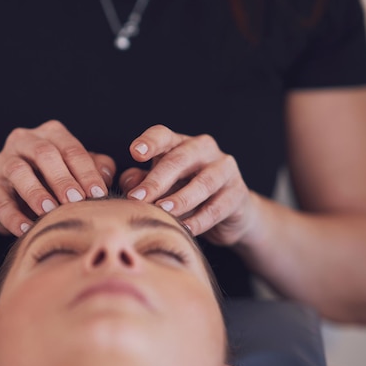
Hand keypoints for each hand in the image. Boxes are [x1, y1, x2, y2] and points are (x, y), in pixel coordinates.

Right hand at [0, 120, 114, 235]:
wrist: (11, 197)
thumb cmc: (53, 182)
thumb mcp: (76, 172)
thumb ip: (95, 168)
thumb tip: (107, 174)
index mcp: (51, 134)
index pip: (71, 149)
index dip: (86, 171)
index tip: (98, 194)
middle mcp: (25, 140)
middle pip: (44, 153)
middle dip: (62, 178)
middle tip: (76, 200)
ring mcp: (3, 160)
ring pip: (17, 170)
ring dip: (35, 192)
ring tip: (49, 211)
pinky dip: (12, 216)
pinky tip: (26, 230)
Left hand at [119, 124, 256, 245]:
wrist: (226, 214)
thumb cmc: (183, 193)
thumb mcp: (160, 186)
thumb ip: (140, 181)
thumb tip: (128, 184)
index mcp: (179, 143)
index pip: (163, 135)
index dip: (150, 142)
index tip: (135, 153)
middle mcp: (204, 150)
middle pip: (179, 159)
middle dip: (157, 180)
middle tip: (137, 198)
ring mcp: (225, 169)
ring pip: (203, 182)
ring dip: (181, 198)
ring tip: (162, 211)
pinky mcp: (238, 193)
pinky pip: (217, 207)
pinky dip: (199, 220)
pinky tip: (185, 230)